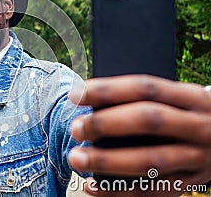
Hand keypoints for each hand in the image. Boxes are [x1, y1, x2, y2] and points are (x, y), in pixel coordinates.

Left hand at [68, 75, 210, 196]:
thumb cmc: (190, 114)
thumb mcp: (179, 98)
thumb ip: (147, 99)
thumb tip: (95, 104)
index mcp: (191, 97)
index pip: (145, 88)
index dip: (108, 90)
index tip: (76, 94)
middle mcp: (197, 125)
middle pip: (148, 120)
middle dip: (107, 124)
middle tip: (76, 128)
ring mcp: (197, 157)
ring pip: (151, 161)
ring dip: (108, 162)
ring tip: (76, 158)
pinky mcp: (191, 183)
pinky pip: (154, 191)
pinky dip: (121, 191)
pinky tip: (94, 186)